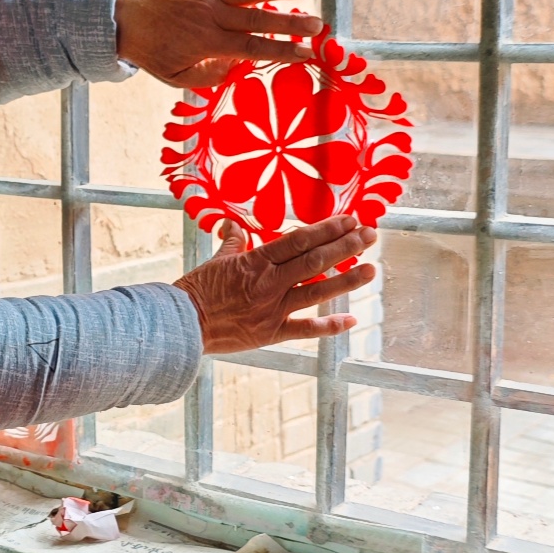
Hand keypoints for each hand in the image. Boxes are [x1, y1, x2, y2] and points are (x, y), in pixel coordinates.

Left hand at [114, 0, 320, 89]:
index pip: (251, 49)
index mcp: (207, 43)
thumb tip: (239, 66)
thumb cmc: (155, 53)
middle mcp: (211, 17)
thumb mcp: (178, 77)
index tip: (306, 54)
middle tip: (318, 26)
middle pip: (256, 19)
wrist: (126, 23)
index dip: (280, 51)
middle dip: (289, 23)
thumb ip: (210, 76)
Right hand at [176, 216, 375, 353]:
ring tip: (371, 270)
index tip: (350, 220)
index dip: (328, 229)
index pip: (300, 239)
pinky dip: (329, 326)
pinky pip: (305, 329)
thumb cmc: (196, 290)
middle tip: (371, 235)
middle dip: (346, 246)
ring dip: (346, 280)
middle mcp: (270, 282)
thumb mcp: (215, 260)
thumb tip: (233, 224)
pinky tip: (352, 320)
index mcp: (257, 260)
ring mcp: (273, 308)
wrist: (182, 324)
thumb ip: (232, 241)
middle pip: (315, 260)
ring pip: (316, 291)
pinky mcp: (272, 333)